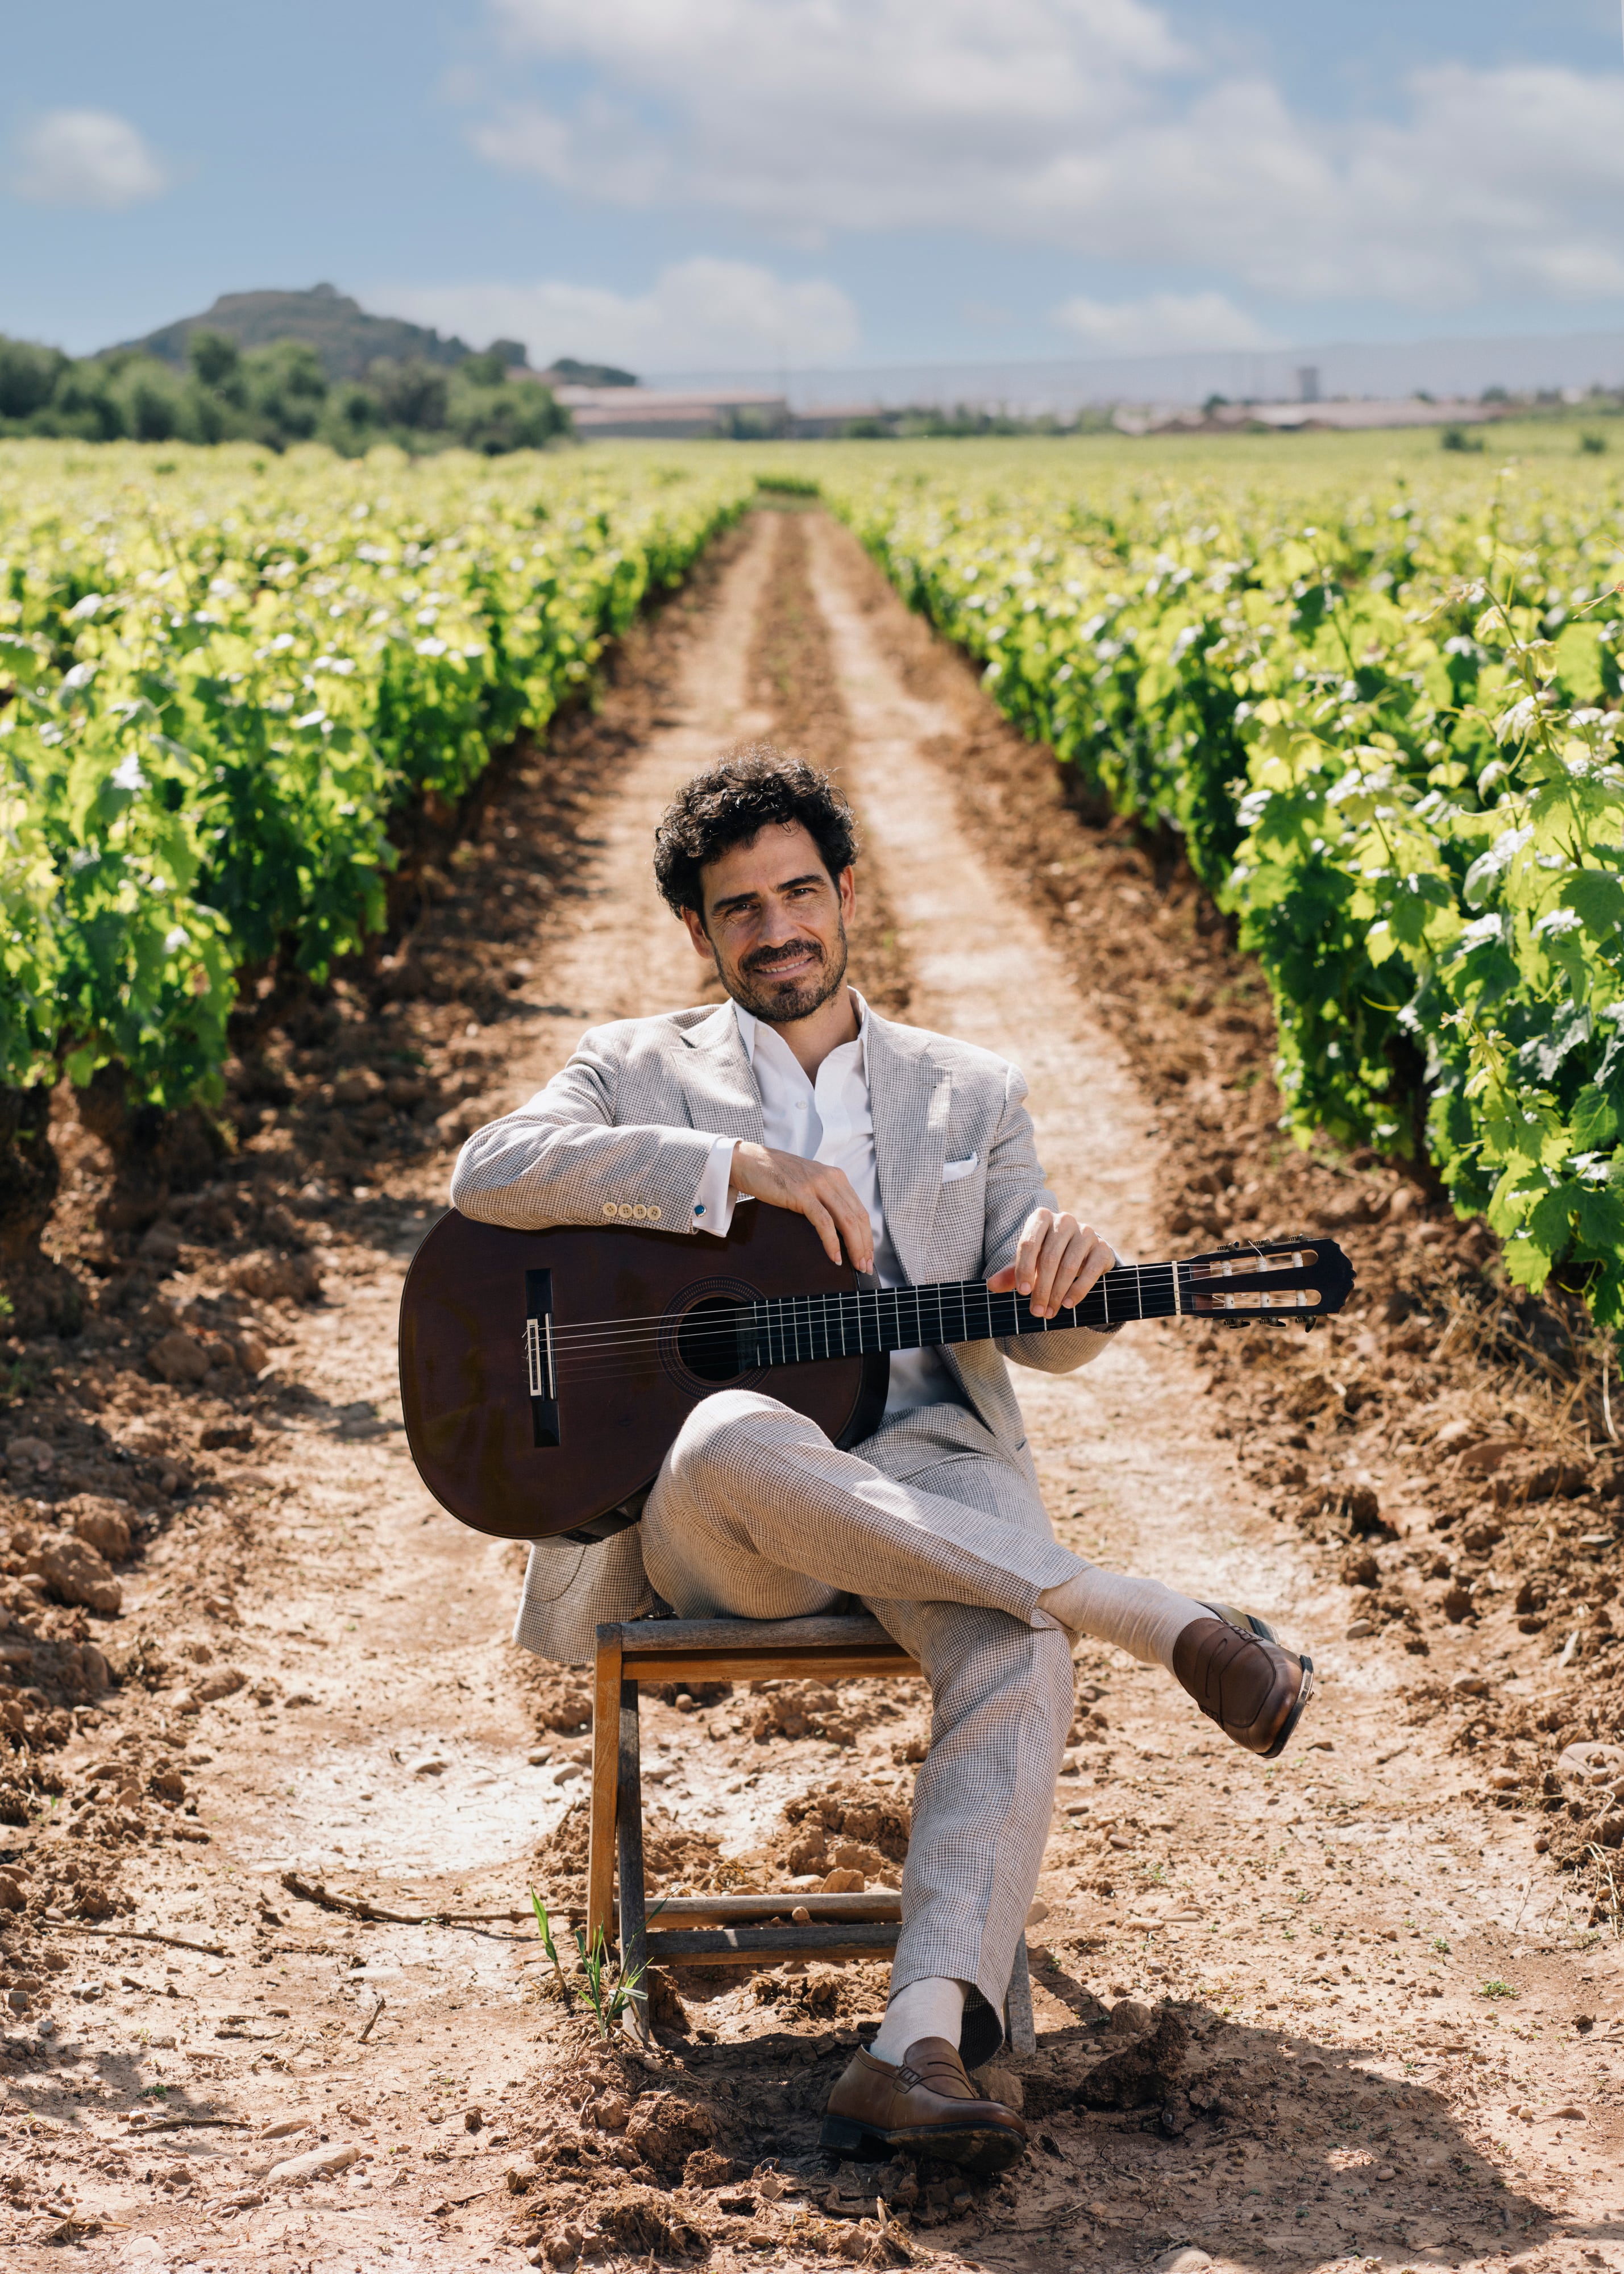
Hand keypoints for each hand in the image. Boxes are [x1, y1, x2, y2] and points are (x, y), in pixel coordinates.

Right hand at [729, 1142, 874, 1272]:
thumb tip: (836, 1226)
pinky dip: (832, 1242)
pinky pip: (824, 1222)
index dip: (867, 1236)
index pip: (860, 1210)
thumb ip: (824, 1197)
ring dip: (854, 1247)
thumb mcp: (807, 1182)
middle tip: (866, 1267)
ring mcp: (817, 1185)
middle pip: (858, 1217)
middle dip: (865, 1245)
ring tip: (856, 1266)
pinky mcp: (801, 1194)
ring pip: (846, 1220)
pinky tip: (835, 1256)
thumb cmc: (775, 1175)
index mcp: (836, 1177)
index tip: (868, 1255)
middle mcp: (831, 1179)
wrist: (748, 1161)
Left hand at [987, 1208, 1113, 1318]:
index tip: (1022, 1293)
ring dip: (1057, 1293)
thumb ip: (1010, 1273)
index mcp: (1041, 1218)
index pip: (1029, 1244)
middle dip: (1041, 1289)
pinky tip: (1067, 1304)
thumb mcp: (1027, 1263)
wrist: (1080, 1253)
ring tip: (1049, 1312)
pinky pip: (1090, 1270)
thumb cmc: (1046, 1255)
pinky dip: (1078, 1290)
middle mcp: (1064, 1220)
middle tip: (1036, 1311)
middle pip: (1049, 1258)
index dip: (1024, 1269)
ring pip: (1069, 1266)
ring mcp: (1086, 1231)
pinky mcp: (1102, 1247)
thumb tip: (991, 1285)